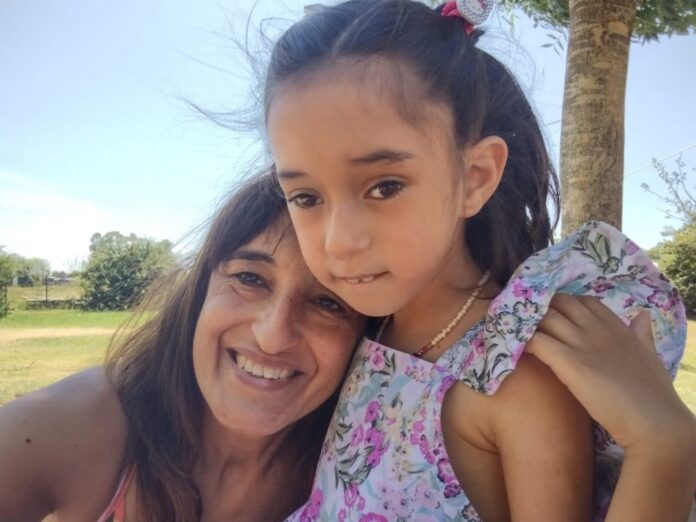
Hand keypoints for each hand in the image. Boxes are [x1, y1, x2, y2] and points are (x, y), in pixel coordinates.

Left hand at [526, 293, 694, 455]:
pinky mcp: (569, 362)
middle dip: (544, 312)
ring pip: (545, 319)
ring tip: (521, 340)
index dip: (567, 307)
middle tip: (534, 330)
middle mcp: (597, 329)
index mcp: (616, 326)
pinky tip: (520, 353)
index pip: (584, 301)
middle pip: (560, 304)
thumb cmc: (653, 393)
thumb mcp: (650, 354)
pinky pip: (537, 342)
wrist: (654, 421)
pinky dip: (525, 344)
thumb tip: (642, 316)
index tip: (558, 320)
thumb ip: (642, 334)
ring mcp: (582, 344)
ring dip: (530, 327)